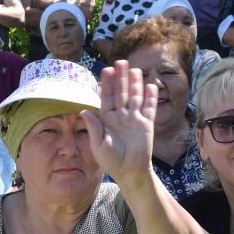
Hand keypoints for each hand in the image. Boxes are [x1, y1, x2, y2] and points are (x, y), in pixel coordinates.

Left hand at [82, 61, 156, 188]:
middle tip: (120, 61)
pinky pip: (149, 108)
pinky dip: (150, 97)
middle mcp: (121, 116)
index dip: (107, 84)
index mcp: (107, 119)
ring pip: (135, 97)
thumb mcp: (98, 145)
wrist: (130, 172)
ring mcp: (134, 119)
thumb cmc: (112, 161)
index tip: (106, 69)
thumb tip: (83, 111)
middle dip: (121, 78)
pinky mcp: (146, 124)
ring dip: (135, 83)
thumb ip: (93, 127)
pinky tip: (150, 86)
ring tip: (135, 69)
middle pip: (121, 93)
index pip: (107, 97)